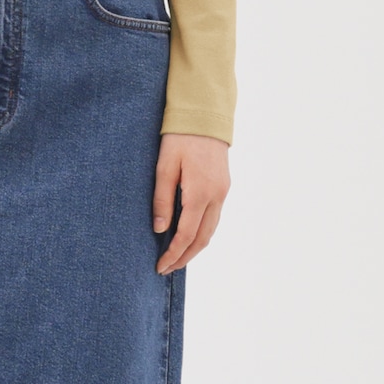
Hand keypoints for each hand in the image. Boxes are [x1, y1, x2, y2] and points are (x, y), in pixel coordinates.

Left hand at [152, 132, 229, 273]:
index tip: (159, 266)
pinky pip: (214, 217)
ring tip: (177, 257)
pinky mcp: (224, 186)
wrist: (205, 115)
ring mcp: (223, 191)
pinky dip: (202, 231)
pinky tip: (189, 234)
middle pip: (202, 239)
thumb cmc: (180, 137)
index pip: (186, 235)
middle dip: (185, 257)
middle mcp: (216, 196)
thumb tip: (159, 229)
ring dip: (194, 247)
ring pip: (211, 230)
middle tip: (167, 269)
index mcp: (200, 193)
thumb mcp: (164, 165)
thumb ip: (162, 198)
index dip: (173, 254)